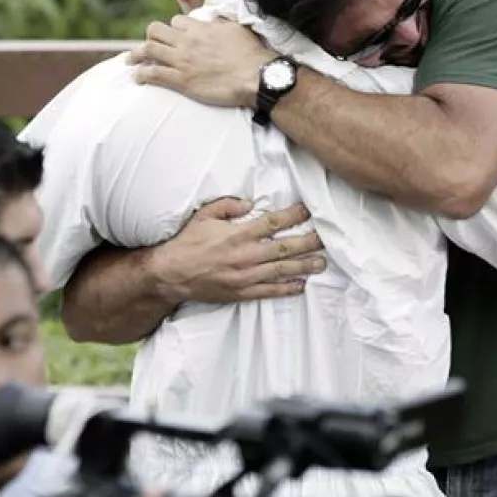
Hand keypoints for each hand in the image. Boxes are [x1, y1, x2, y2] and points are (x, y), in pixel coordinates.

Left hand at [130, 16, 276, 107]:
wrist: (256, 77)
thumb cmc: (251, 54)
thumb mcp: (237, 29)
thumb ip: (221, 23)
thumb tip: (215, 19)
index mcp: (200, 28)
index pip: (177, 21)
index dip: (174, 28)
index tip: (175, 35)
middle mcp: (187, 42)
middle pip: (155, 31)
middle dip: (151, 37)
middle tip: (151, 45)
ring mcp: (181, 61)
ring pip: (148, 50)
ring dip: (136, 55)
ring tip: (130, 60)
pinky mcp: (181, 80)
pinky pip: (152, 74)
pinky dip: (141, 74)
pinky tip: (137, 77)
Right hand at [148, 197, 325, 304]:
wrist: (170, 274)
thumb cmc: (187, 243)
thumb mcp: (203, 216)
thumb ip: (227, 206)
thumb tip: (249, 203)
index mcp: (238, 234)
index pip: (273, 223)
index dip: (293, 215)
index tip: (308, 210)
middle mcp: (246, 255)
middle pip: (285, 248)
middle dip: (309, 242)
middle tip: (326, 239)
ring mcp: (245, 276)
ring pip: (282, 270)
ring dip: (305, 266)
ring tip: (322, 263)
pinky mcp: (242, 292)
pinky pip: (270, 291)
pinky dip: (287, 288)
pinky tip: (301, 285)